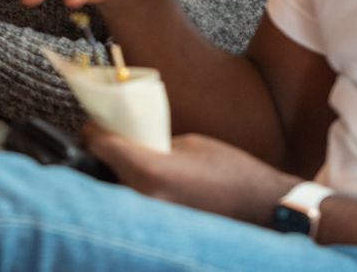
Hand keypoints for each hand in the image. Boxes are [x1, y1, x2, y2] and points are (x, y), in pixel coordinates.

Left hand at [85, 125, 297, 226]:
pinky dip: (135, 195)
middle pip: (104, 172)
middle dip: (103, 156)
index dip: (94, 132)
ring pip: (118, 191)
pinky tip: (147, 186)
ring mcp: (150, 219)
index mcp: (148, 170)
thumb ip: (155, 143)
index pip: (101, 147)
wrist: (262, 208)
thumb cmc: (231, 171)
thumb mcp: (189, 143)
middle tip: (108, 142)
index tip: (94, 126)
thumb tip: (132, 141)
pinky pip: (136, 207)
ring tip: (129, 164)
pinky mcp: (160, 229)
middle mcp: (142, 198)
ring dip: (118, 177)